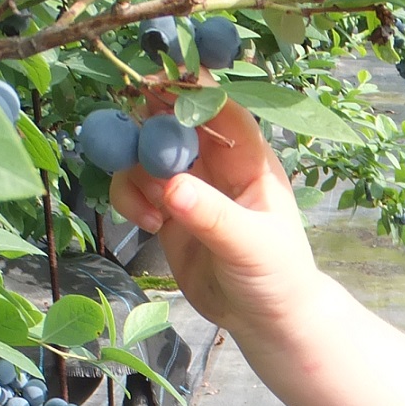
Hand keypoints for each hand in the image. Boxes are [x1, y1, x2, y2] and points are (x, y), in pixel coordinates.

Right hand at [108, 96, 323, 337]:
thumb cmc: (276, 277)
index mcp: (248, 157)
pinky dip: (128, 196)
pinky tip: (149, 224)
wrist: (265, 321)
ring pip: (143, 150)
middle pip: (170, 119)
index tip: (150, 84)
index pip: (217, 106)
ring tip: (155, 212)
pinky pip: (132, 184)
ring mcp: (188, 184)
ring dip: (135, 170)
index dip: (184, 89)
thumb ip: (212, 216)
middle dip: (146, 130)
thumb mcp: (250, 247)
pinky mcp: (166, 209)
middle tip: (135, 155)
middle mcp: (216, 161)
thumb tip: (171, 187)